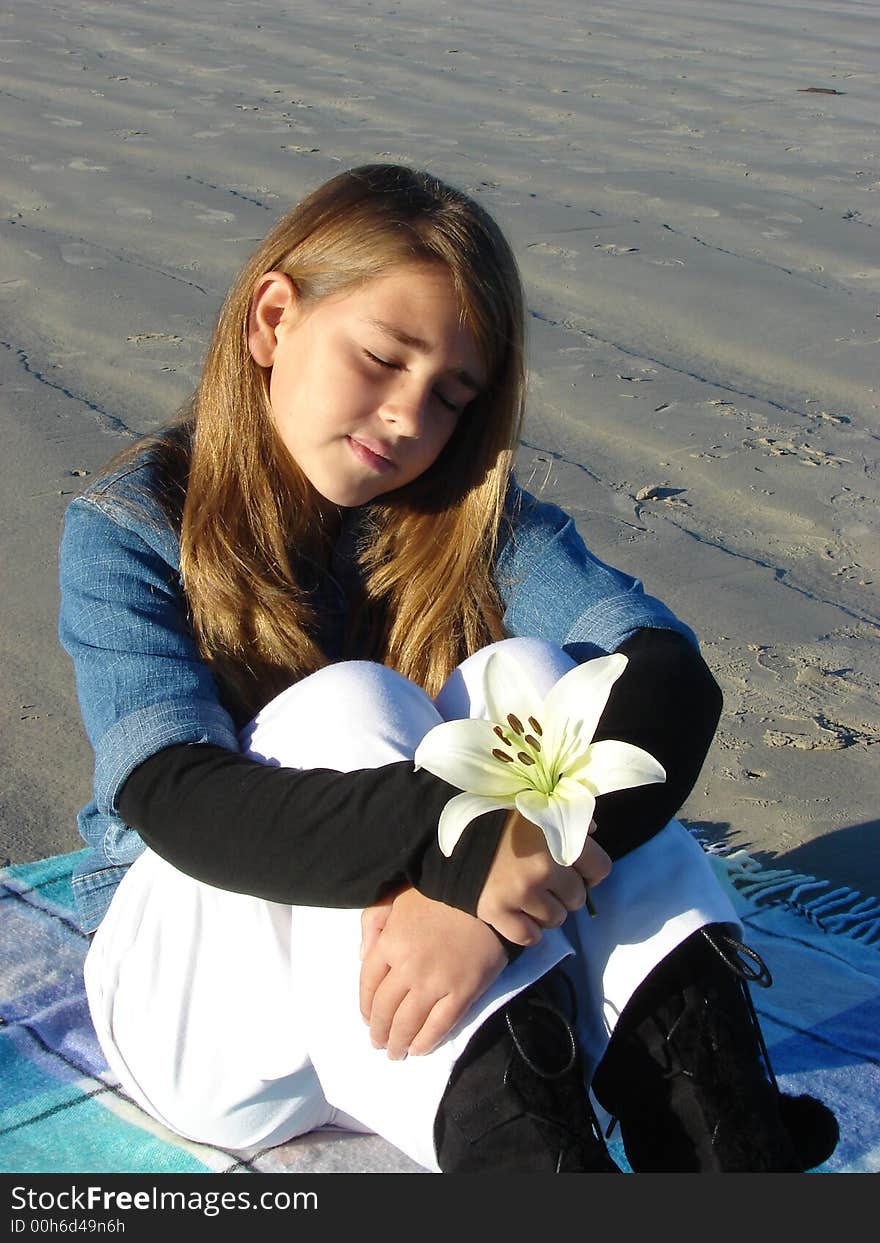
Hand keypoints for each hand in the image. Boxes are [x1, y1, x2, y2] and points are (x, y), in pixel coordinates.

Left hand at [359, 886, 506, 1060]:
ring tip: (396, 1053)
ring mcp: (434, 982)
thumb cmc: (436, 893)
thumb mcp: (394, 897)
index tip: (367, 1020)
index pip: (368, 984)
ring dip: (398, 1042)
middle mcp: (407, 967)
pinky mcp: (462, 992)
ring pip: (409, 1022)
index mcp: (389, 943)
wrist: (481, 892)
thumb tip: (362, 956)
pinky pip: (440, 1025)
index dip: (365, 1006)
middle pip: (385, 1009)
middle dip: (379, 1031)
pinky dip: (426, 1042)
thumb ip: (372, 923)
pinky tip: (419, 1049)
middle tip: (379, 1044)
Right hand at [476, 810, 611, 946]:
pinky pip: (528, 936)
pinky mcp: (497, 912)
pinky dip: (527, 930)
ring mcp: (520, 894)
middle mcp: (544, 870)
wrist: (449, 824)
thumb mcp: (536, 804)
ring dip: (547, 911)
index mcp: (559, 840)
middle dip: (566, 891)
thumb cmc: (497, 810)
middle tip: (547, 881)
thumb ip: (567, 815)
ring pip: (555, 919)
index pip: (600, 868)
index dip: (591, 869)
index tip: (577, 869)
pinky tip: (519, 915)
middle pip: (577, 898)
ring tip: (531, 896)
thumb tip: (591, 831)